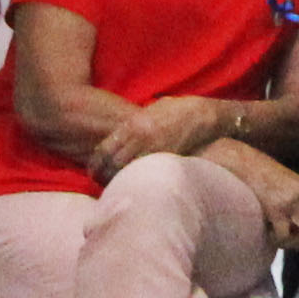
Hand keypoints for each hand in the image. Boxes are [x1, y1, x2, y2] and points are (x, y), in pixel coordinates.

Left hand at [96, 96, 217, 180]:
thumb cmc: (177, 110)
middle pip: (113, 164)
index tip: (94, 171)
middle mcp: (141, 138)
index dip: (95, 164)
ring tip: (117, 187)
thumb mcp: (150, 111)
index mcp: (134, 124)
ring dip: (120, 181)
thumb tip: (118, 136)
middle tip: (102, 183)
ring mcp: (156, 150)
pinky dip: (139, 181)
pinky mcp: (169, 159)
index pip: (104, 149)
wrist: (204, 115)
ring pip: (128, 172)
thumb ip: (133, 124)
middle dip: (105, 176)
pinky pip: (148, 174)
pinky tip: (137, 185)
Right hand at [225, 142, 298, 251]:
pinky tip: (268, 235)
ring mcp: (292, 199)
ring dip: (290, 242)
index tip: (297, 240)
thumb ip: (293, 200)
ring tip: (276, 240)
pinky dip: (277, 240)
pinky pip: (284, 233)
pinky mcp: (277, 207)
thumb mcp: (282, 184)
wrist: (239, 161)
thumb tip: (296, 227)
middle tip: (288, 245)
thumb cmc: (256, 174)